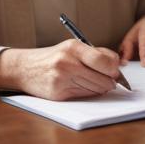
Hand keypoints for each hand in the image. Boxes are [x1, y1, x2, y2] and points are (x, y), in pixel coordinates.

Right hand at [0, 40, 121, 100]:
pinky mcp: (59, 93)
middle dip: (110, 82)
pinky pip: (84, 95)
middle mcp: (67, 62)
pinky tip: (81, 86)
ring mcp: (62, 79)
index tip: (116, 71)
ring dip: (99, 88)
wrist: (24, 68)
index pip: (104, 61)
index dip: (114, 69)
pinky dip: (88, 93)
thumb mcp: (72, 47)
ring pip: (95, 89)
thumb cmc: (53, 57)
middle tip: (110, 81)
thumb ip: (97, 53)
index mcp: (73, 47)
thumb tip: (120, 64)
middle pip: (102, 79)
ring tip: (93, 82)